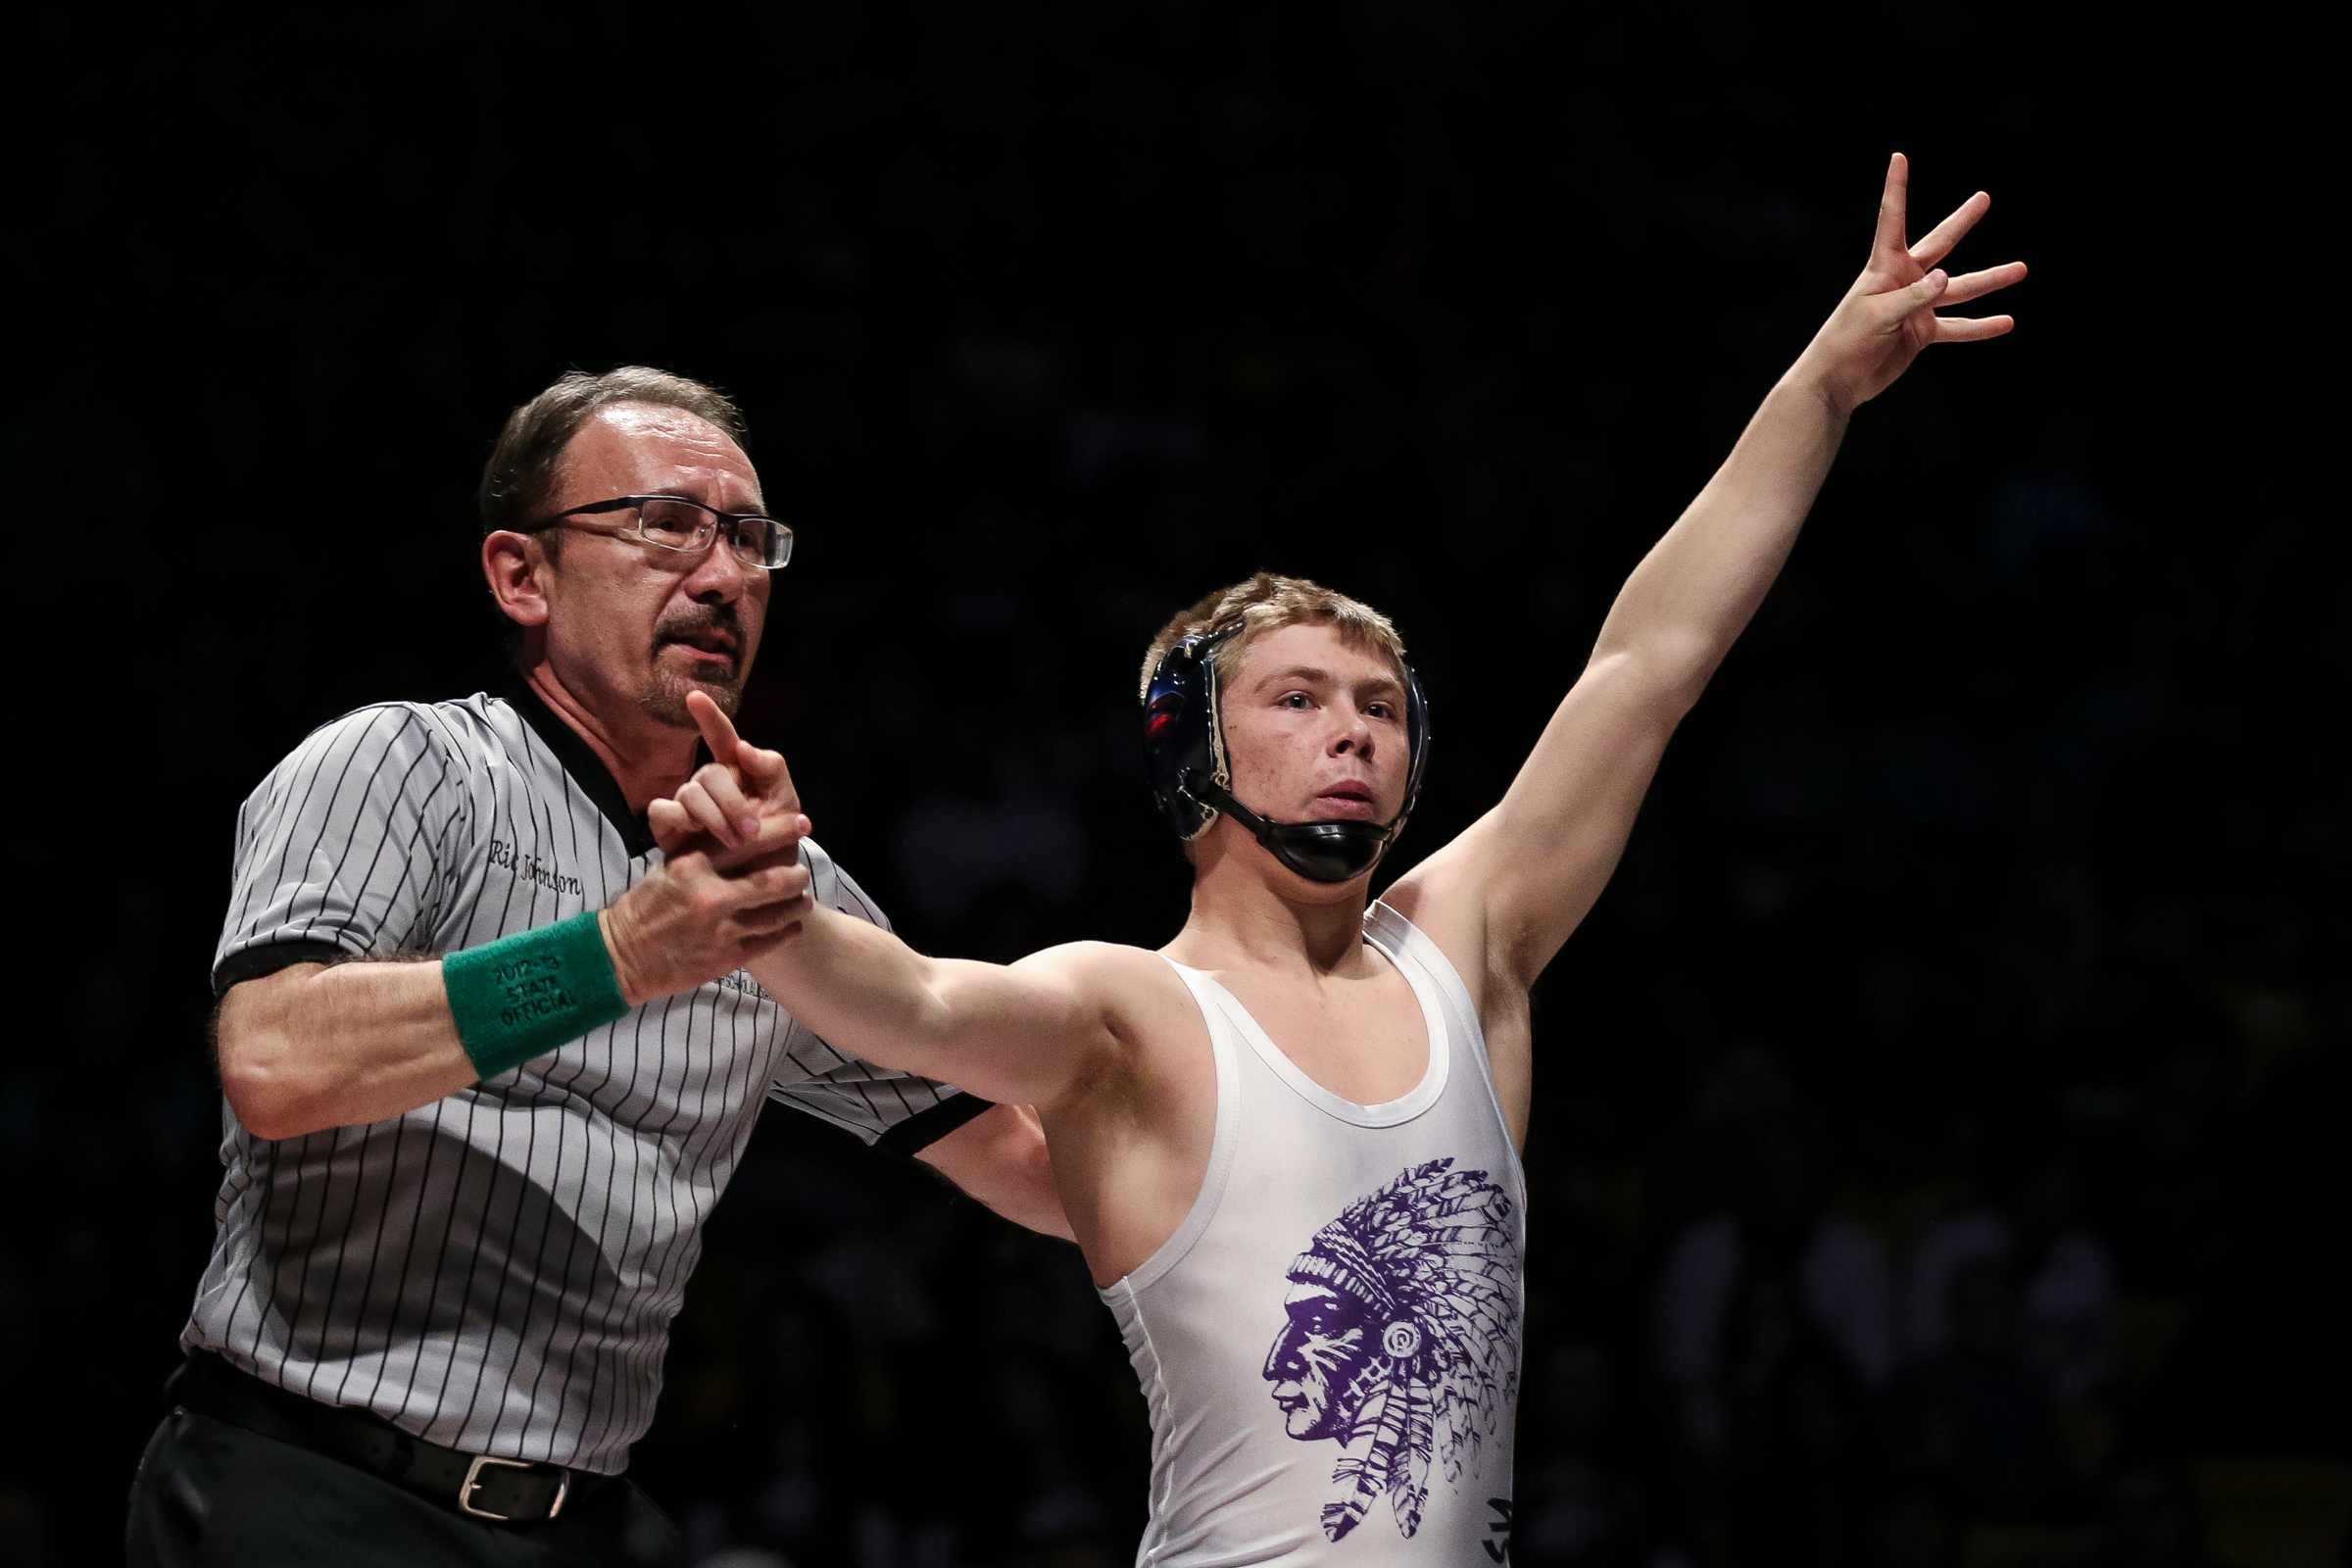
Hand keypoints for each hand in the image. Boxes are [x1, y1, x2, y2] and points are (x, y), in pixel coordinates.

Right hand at [609, 694, 816, 1003]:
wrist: (623, 956)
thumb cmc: (647, 906)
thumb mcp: (668, 867)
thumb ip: (702, 850)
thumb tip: (742, 828)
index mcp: (692, 865)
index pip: (746, 840)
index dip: (780, 831)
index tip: (800, 823)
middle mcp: (709, 896)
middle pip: (771, 881)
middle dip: (797, 874)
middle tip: (805, 871)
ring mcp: (720, 930)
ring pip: (776, 914)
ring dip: (795, 905)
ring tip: (804, 900)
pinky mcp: (726, 958)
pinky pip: (768, 942)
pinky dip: (785, 931)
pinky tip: (791, 925)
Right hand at [651, 691, 809, 867]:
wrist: (760, 895)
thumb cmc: (775, 849)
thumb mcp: (786, 810)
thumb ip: (773, 773)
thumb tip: (743, 748)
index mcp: (739, 775)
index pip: (722, 739)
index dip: (710, 717)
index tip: (694, 698)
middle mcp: (710, 787)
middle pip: (710, 773)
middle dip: (732, 800)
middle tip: (751, 831)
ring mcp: (687, 807)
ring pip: (689, 792)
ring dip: (715, 816)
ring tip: (736, 842)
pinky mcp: (669, 829)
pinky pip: (662, 811)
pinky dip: (680, 820)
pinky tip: (697, 835)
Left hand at [1795, 153, 2026, 415]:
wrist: (1837, 381)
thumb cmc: (1846, 342)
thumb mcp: (1878, 316)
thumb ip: (1913, 297)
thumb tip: (1947, 278)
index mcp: (1883, 267)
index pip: (1892, 220)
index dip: (1896, 188)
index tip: (1899, 156)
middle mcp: (1903, 280)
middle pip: (1940, 245)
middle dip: (1962, 221)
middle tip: (1984, 198)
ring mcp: (1915, 306)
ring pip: (1959, 289)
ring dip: (1989, 280)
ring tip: (2022, 269)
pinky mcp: (1922, 333)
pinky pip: (1957, 327)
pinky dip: (1980, 326)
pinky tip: (2007, 322)